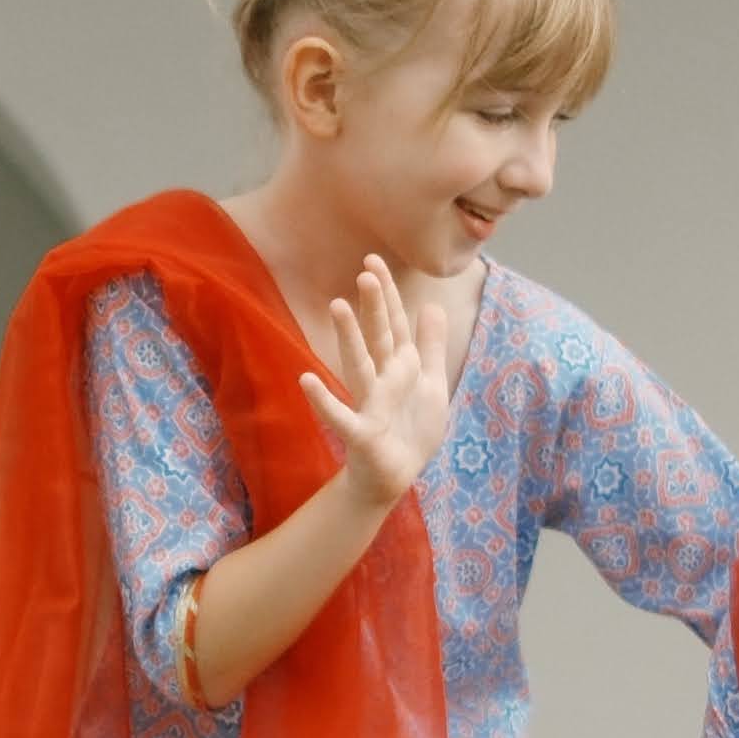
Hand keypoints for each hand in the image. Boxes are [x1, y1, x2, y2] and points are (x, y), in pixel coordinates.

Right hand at [297, 254, 448, 508]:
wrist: (393, 477)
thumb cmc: (409, 431)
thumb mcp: (431, 384)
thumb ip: (430, 347)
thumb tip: (430, 305)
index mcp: (400, 368)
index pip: (394, 325)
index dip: (388, 295)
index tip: (373, 260)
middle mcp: (381, 380)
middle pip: (379, 338)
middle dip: (374, 307)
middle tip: (366, 271)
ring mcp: (368, 405)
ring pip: (359, 366)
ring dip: (349, 338)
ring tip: (337, 306)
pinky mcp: (361, 433)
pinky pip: (341, 416)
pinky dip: (324, 400)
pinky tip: (307, 381)